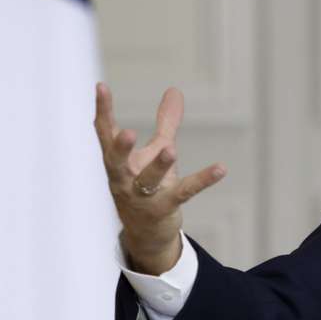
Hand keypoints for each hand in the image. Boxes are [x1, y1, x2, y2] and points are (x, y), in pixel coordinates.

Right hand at [94, 83, 225, 274]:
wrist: (147, 234)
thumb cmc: (147, 186)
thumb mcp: (156, 151)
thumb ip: (166, 122)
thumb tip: (174, 90)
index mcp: (118, 161)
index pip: (105, 133)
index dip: (103, 110)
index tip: (100, 86)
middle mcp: (124, 179)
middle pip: (116, 162)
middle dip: (120, 149)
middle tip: (127, 133)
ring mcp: (142, 197)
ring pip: (148, 181)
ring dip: (159, 165)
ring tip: (171, 149)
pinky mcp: (164, 208)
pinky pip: (184, 192)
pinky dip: (202, 180)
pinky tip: (220, 168)